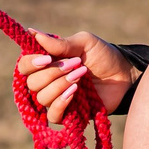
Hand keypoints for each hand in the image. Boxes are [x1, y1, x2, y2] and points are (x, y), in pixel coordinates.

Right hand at [15, 30, 140, 123]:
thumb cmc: (103, 55)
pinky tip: (74, 93)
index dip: (31, 63)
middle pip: (32, 83)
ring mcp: (57, 99)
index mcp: (47, 63)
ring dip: (60, 85)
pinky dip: (60, 104)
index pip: (24, 66)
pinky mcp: (69, 114)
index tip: (47, 58)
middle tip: (74, 65)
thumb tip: (32, 32)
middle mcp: (48, 82)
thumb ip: (59, 43)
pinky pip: (53, 116)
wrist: (124, 74)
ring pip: (42, 98)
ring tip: (80, 76)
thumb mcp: (84, 43)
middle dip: (52, 73)